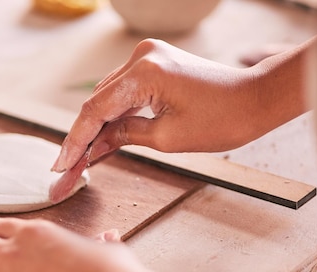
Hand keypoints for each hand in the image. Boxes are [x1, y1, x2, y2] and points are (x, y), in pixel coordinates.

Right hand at [52, 38, 299, 172]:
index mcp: (144, 72)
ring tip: (80, 160)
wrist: (255, 99)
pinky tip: (102, 140)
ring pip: (108, 97)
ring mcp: (147, 57)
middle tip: (67, 168)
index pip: (96, 111)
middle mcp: (141, 57)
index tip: (61, 164)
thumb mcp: (167, 137)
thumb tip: (96, 144)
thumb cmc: (222, 119)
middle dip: (82, 137)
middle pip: (98, 102)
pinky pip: (123, 92)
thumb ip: (125, 135)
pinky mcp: (154, 64)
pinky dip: (114, 116)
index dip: (76, 141)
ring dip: (96, 128)